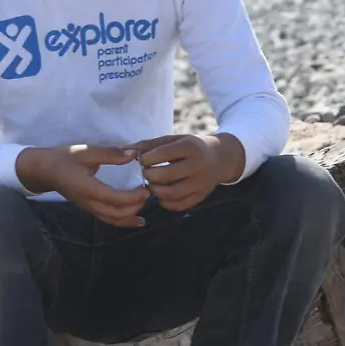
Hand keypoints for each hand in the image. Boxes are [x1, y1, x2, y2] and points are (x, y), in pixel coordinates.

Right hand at [16, 144, 150, 227]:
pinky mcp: (89, 208)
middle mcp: (88, 202)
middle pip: (116, 214)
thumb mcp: (87, 151)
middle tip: (148, 191)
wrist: (44, 170)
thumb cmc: (64, 158)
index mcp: (88, 188)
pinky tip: (138, 220)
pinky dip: (125, 221)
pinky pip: (108, 219)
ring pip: (113, 220)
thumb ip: (111, 153)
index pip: (115, 199)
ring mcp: (88, 207)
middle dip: (135, 206)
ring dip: (131, 215)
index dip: (133, 197)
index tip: (146, 187)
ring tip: (144, 203)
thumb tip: (134, 154)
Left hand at [128, 134, 244, 212]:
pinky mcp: (201, 196)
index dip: (146, 158)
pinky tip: (162, 193)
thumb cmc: (189, 147)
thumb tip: (124, 150)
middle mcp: (197, 165)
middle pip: (164, 176)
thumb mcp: (173, 140)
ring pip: (170, 194)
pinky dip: (165, 202)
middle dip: (149, 175)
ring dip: (155, 190)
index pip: (162, 154)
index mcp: (190, 147)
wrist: (220, 159)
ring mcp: (201, 183)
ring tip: (153, 183)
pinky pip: (177, 205)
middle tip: (147, 172)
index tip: (142, 160)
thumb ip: (149, 145)